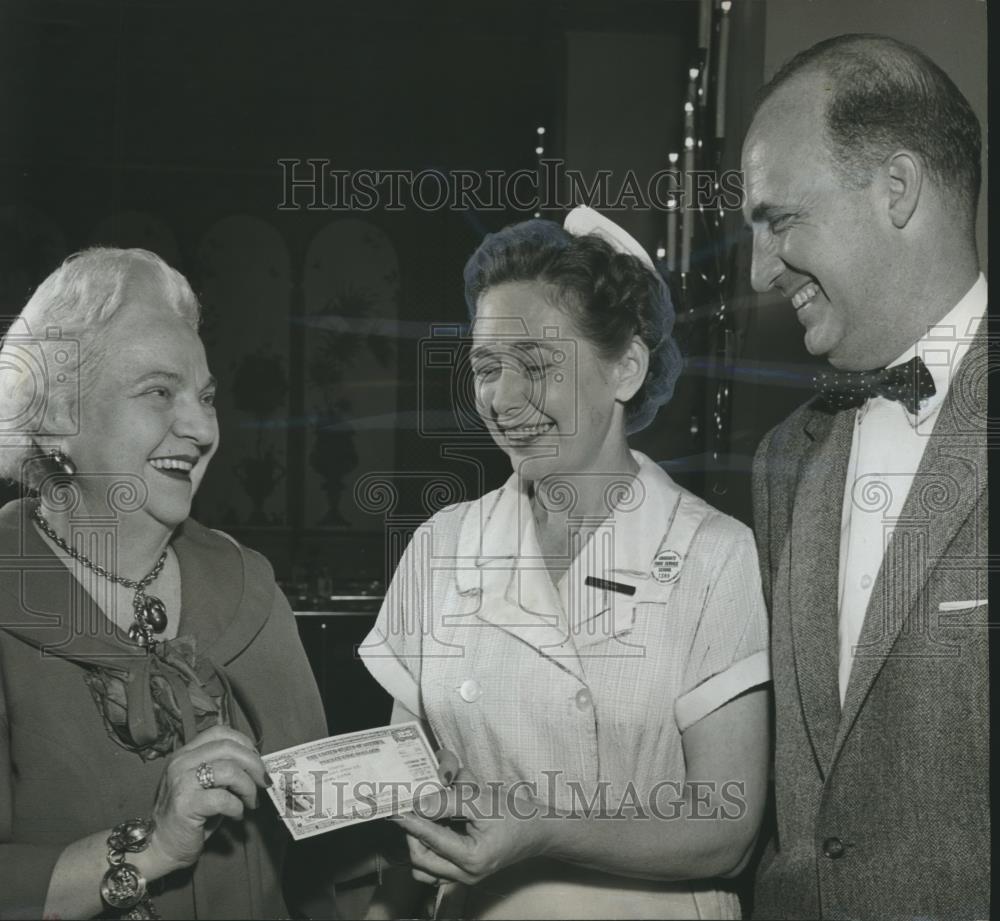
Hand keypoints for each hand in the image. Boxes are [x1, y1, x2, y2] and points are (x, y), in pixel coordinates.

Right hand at [149, 725, 267, 870]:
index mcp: (185, 753)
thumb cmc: (188, 815)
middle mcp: (180, 763)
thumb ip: (223, 769)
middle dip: (254, 764)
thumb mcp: (204, 785)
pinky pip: (223, 799)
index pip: (220, 732)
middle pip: (228, 747)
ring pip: (229, 770)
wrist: (159, 846)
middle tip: (263, 782)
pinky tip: (237, 815)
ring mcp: (181, 782)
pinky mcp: (185, 805)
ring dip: (248, 787)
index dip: (244, 743)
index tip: (257, 760)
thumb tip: (256, 764)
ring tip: (250, 802)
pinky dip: (237, 806)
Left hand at [389, 768, 547, 885]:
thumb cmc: (515, 814)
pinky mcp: (464, 871)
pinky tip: (436, 826)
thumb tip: (419, 803)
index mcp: (471, 859)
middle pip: (421, 859)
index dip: (411, 821)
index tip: (396, 807)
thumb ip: (449, 801)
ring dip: (419, 842)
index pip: (429, 841)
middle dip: (413, 832)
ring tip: (425, 819)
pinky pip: (435, 867)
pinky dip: (429, 847)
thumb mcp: (482, 800)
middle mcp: (465, 874)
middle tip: (413, 809)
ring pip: (424, 867)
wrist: (539, 829)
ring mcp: (464, 876)